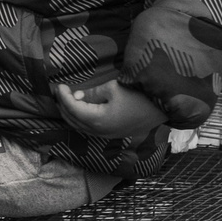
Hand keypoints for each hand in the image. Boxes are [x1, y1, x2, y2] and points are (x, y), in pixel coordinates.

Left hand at [53, 80, 167, 137]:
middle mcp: (100, 132)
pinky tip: (80, 109)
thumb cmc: (139, 94)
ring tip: (67, 99)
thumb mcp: (113, 89)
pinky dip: (80, 119)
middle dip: (63, 106)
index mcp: (98, 120)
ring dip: (71, 114)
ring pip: (80, 127)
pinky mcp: (113, 133)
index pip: (73, 109)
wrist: (162, 107)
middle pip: (73, 121)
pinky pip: (90, 129)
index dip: (63, 97)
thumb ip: (92, 94)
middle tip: (59, 92)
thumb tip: (77, 96)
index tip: (60, 85)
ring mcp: (107, 135)